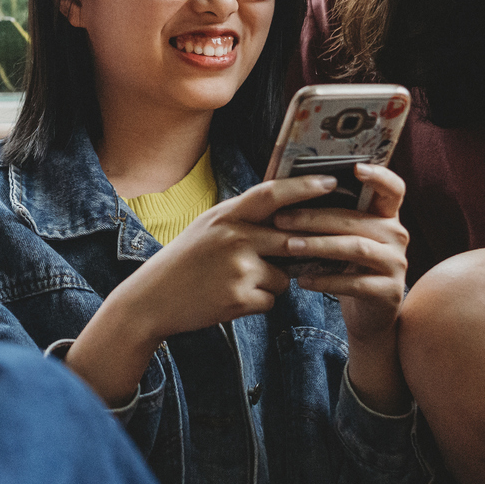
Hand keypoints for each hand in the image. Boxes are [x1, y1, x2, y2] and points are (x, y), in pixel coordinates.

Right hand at [64, 174, 335, 405]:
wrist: (151, 299)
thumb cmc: (185, 261)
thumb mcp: (209, 226)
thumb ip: (243, 217)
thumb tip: (287, 209)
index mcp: (227, 215)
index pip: (273, 194)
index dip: (305, 187)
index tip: (332, 181)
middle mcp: (234, 237)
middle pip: (292, 239)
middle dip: (305, 249)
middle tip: (312, 252)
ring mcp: (238, 268)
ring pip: (284, 275)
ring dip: (272, 281)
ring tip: (237, 281)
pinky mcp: (240, 298)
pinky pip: (271, 299)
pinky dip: (259, 302)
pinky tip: (231, 299)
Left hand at [271, 163, 410, 408]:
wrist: (368, 314)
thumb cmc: (349, 266)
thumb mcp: (345, 237)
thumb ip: (333, 214)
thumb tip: (291, 187)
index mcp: (387, 216)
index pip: (393, 188)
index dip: (379, 176)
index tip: (355, 168)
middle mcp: (397, 235)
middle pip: (356, 219)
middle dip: (315, 217)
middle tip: (281, 219)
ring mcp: (395, 264)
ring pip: (355, 248)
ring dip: (318, 245)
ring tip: (289, 246)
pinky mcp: (388, 291)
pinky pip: (354, 283)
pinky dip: (325, 280)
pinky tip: (302, 280)